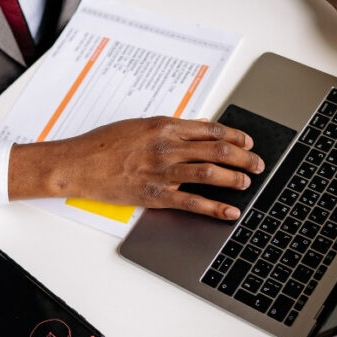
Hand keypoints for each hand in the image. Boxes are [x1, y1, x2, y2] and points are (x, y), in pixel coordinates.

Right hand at [8, 117, 264, 219]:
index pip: (210, 129)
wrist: (79, 164)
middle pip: (217, 150)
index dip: (234, 136)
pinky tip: (230, 211)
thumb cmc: (102, 144)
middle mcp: (167, 146)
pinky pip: (192, 202)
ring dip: (234, 178)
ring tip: (247, 182)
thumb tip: (195, 129)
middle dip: (243, 157)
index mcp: (164, 126)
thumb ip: (168, 128)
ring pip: (210, 173)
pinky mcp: (155, 195)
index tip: (246, 141)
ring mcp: (162, 171)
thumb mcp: (138, 125)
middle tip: (257, 163)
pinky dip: (215, 207)